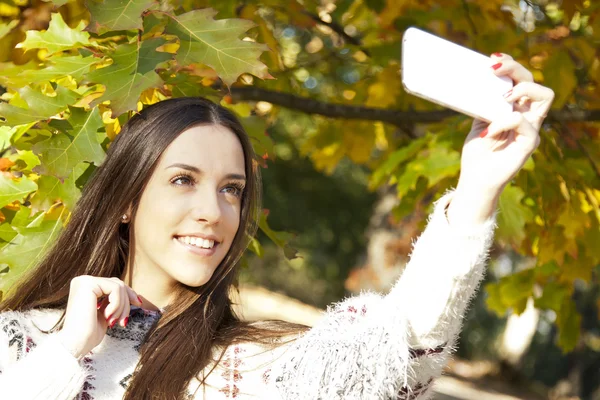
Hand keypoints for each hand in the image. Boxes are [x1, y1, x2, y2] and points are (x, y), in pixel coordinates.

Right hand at [57, 276, 142, 357]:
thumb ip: (114, 301)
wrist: (75, 345)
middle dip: (126, 303)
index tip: (138, 303)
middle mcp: (83, 281)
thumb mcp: (106, 313)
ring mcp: (84, 281)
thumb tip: (133, 295)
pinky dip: (117, 305)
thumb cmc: (89, 334)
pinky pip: (116, 289)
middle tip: (122, 322)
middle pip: (117, 284)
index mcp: (85, 287)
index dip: (128, 294)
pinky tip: (108, 317)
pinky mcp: (88, 284)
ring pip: (118, 286)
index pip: (113, 284)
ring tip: (113, 322)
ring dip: (122, 306)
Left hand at [449, 54, 553, 225]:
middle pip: (532, 81)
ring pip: (544, 96)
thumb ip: (482, 104)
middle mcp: (527, 115)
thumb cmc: (477, 153)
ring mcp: (530, 128)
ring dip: (523, 89)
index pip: (521, 79)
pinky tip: (488, 131)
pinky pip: (523, 123)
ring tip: (503, 95)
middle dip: (515, 68)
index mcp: (514, 108)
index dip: (510, 65)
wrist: (475, 180)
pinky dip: (503, 122)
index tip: (492, 58)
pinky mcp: (529, 143)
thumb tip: (473, 82)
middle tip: (493, 68)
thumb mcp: (477, 122)